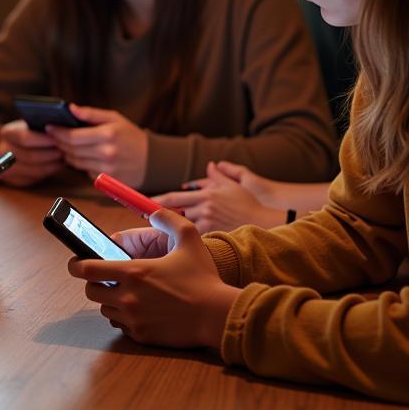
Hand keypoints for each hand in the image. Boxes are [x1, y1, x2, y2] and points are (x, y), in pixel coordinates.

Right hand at [0, 120, 64, 186]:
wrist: (4, 148)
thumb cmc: (22, 133)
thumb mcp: (26, 125)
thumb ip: (39, 126)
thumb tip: (61, 129)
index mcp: (7, 134)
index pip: (24, 138)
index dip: (43, 139)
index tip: (59, 138)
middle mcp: (4, 153)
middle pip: (31, 156)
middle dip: (51, 153)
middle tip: (67, 149)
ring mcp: (9, 169)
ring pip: (36, 170)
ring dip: (53, 164)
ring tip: (66, 157)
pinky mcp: (17, 180)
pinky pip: (37, 178)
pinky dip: (50, 171)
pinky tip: (58, 164)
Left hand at [44, 104, 147, 187]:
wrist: (152, 161)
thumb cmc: (131, 136)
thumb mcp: (114, 118)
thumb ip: (90, 113)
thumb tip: (70, 108)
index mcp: (108, 135)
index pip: (73, 136)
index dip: (58, 132)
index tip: (49, 127)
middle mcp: (106, 153)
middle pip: (71, 150)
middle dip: (59, 142)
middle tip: (54, 136)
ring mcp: (106, 170)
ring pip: (75, 162)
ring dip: (67, 154)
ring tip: (66, 145)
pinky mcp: (106, 181)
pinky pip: (84, 171)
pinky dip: (80, 163)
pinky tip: (82, 155)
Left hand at [68, 208, 239, 349]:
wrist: (218, 316)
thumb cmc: (203, 277)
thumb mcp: (190, 239)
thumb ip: (168, 219)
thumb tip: (153, 211)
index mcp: (133, 272)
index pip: (86, 269)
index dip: (76, 264)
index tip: (75, 262)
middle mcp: (128, 297)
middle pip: (90, 291)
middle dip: (95, 283)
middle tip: (106, 278)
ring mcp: (133, 318)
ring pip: (105, 309)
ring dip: (110, 300)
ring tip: (127, 293)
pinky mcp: (140, 335)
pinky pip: (120, 325)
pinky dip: (124, 317)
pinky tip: (140, 309)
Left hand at [154, 161, 284, 232]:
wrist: (265, 223)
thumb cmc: (250, 203)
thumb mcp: (235, 185)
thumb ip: (220, 174)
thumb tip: (210, 165)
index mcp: (207, 194)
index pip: (174, 198)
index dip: (156, 201)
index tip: (144, 204)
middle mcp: (205, 208)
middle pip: (174, 214)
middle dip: (158, 217)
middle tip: (142, 219)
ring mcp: (209, 223)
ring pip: (183, 227)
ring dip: (172, 230)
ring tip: (160, 233)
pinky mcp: (214, 236)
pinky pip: (195, 238)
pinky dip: (186, 240)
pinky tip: (179, 244)